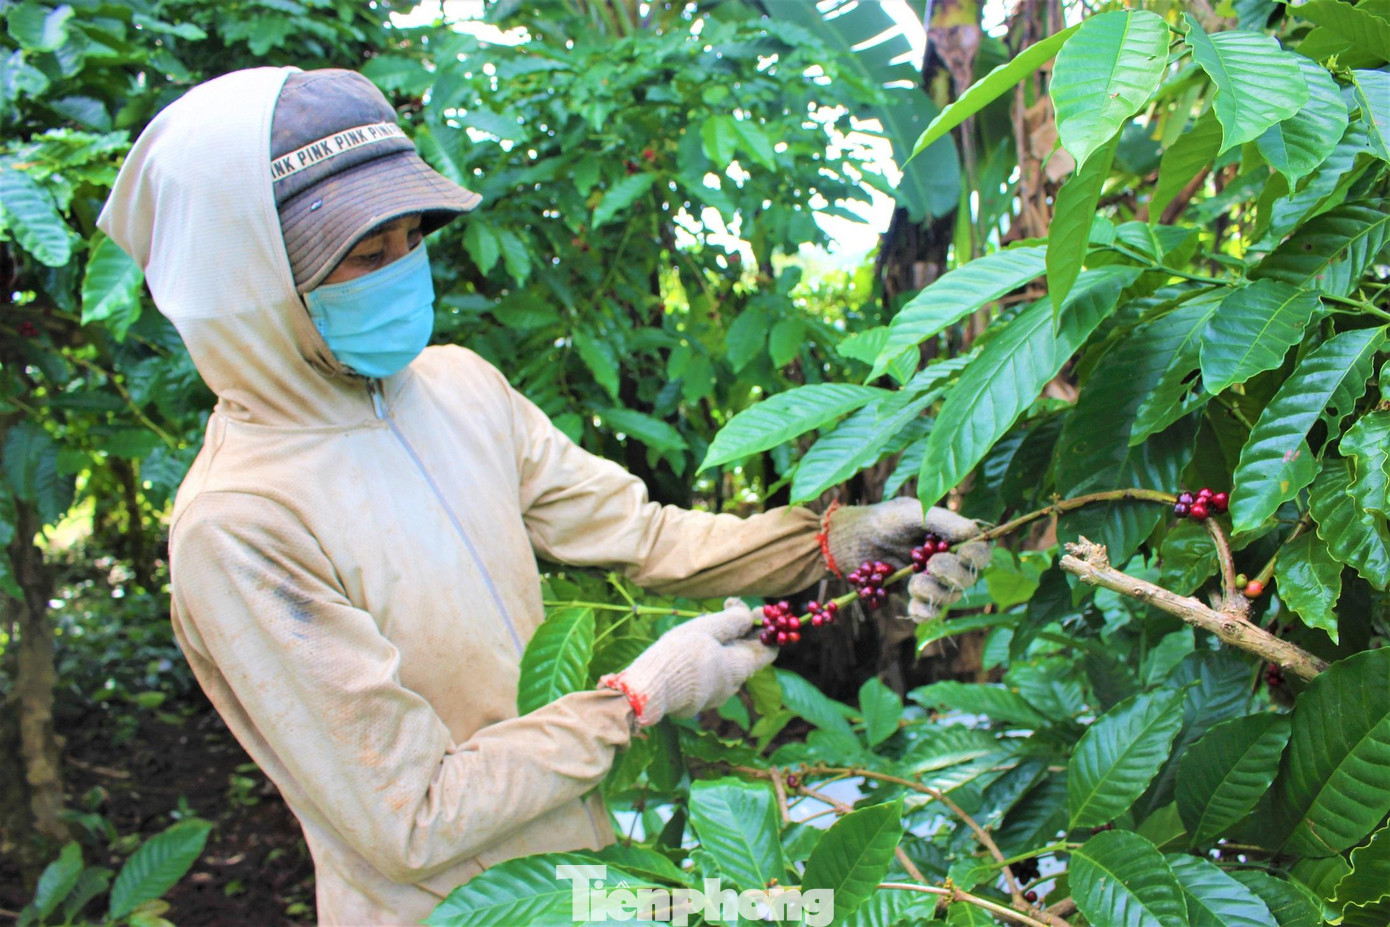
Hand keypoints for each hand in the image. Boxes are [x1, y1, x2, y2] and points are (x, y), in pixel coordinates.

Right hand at [599, 598, 774, 726]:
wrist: (649, 690)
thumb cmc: (679, 656)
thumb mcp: (707, 629)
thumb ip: (732, 621)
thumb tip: (750, 616)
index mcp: (740, 667)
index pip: (768, 650)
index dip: (763, 628)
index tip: (750, 611)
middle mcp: (733, 685)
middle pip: (745, 655)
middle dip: (738, 632)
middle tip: (725, 609)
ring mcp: (715, 695)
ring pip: (726, 664)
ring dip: (721, 644)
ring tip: (703, 624)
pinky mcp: (698, 700)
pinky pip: (710, 675)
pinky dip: (708, 659)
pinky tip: (690, 647)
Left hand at [826, 498, 990, 621]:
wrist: (848, 539)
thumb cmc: (881, 520)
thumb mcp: (909, 512)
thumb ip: (941, 520)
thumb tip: (972, 533)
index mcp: (952, 537)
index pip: (980, 550)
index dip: (977, 555)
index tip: (962, 553)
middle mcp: (947, 561)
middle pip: (968, 577)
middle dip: (953, 574)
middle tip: (932, 564)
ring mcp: (931, 582)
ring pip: (950, 597)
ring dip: (936, 593)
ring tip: (914, 582)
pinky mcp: (913, 598)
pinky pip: (928, 613)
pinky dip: (923, 611)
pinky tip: (912, 602)